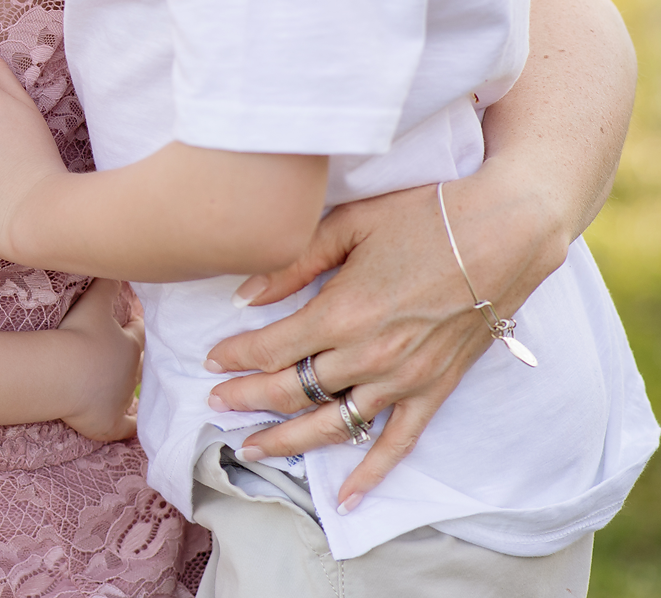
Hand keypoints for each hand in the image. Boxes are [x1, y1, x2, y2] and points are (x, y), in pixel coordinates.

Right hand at [57, 278, 142, 442]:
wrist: (62, 373)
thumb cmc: (77, 335)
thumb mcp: (92, 302)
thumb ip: (105, 282)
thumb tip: (115, 263)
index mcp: (128, 344)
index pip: (138, 332)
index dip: (136, 326)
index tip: (134, 322)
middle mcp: (129, 372)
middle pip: (138, 364)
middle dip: (137, 360)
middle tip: (135, 358)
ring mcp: (120, 399)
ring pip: (133, 394)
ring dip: (132, 391)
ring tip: (132, 391)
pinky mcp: (109, 422)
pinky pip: (126, 428)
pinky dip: (130, 426)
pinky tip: (134, 427)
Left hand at [201, 171, 564, 509]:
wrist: (503, 234)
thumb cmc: (423, 217)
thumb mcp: (348, 224)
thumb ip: (292, 262)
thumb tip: (244, 296)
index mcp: (342, 312)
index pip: (269, 349)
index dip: (233, 357)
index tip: (210, 360)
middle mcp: (368, 355)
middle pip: (291, 391)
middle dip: (246, 400)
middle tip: (215, 404)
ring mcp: (403, 379)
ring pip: (332, 424)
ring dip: (287, 440)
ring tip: (251, 447)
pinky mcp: (435, 391)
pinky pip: (397, 443)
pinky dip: (370, 474)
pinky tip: (346, 497)